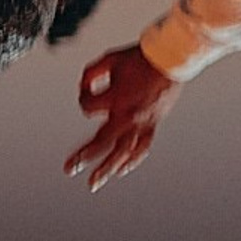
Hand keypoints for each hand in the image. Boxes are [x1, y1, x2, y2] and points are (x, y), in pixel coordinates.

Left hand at [66, 44, 180, 191]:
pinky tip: (122, 169)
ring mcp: (141, 123)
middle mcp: (127, 115)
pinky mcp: (152, 125)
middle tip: (70, 169)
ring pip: (122, 153)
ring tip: (94, 182)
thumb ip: (91, 73)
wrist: (170, 60)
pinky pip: (141, 148)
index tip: (86, 90)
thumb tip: (83, 86)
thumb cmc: (142, 58)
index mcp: (115, 97)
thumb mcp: (110, 58)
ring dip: (106, 168)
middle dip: (84, 157)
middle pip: (101, 142)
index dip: (83, 97)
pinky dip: (131, 161)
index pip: (87, 107)